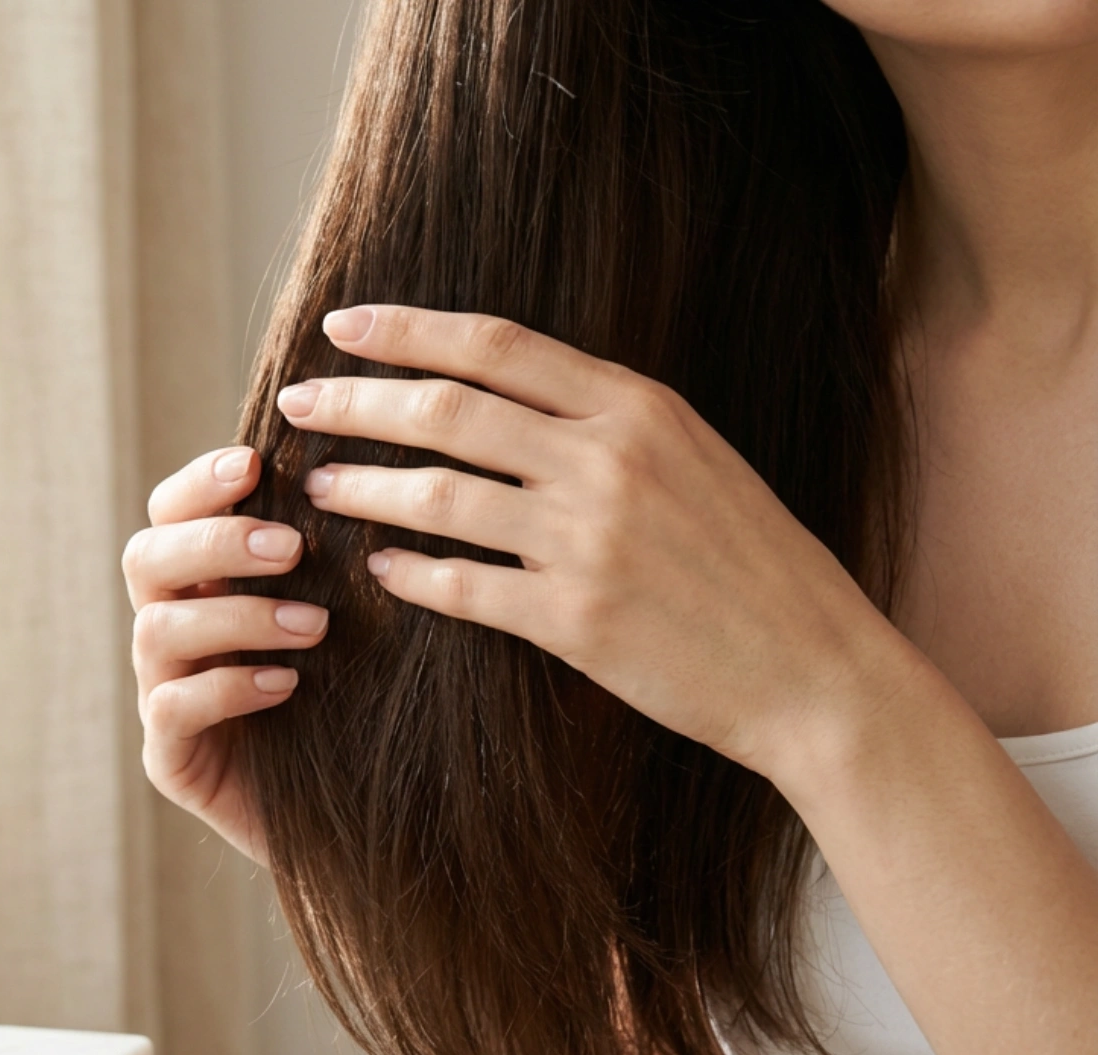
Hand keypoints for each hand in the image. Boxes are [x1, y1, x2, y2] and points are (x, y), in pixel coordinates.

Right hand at [123, 446, 328, 859]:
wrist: (366, 821)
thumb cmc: (361, 703)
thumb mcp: (356, 620)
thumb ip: (339, 556)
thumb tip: (374, 470)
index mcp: (203, 584)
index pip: (171, 513)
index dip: (200, 482)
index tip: (253, 462)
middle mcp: (171, 632)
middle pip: (146, 557)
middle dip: (214, 543)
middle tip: (290, 548)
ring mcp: (162, 695)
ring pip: (157, 629)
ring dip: (237, 616)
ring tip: (313, 626)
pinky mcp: (171, 761)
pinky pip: (171, 709)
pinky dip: (226, 688)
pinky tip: (286, 685)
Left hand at [279, 304, 908, 779]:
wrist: (814, 669)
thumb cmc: (752, 563)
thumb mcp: (694, 460)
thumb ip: (602, 424)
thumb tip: (501, 396)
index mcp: (638, 407)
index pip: (494, 344)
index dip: (407, 331)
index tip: (343, 326)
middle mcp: (607, 461)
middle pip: (447, 410)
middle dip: (358, 403)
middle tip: (299, 402)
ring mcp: (588, 541)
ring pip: (438, 497)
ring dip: (364, 488)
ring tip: (320, 485)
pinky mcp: (573, 621)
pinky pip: (460, 588)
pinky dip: (410, 575)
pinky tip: (379, 570)